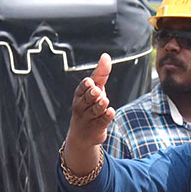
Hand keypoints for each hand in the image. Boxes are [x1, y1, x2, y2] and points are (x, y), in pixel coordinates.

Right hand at [64, 53, 114, 174]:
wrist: (83, 135)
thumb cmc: (89, 106)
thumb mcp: (94, 89)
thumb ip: (101, 74)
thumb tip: (106, 56)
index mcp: (79, 95)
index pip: (81, 89)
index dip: (86, 86)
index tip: (91, 82)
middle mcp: (81, 106)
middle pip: (87, 99)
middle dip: (91, 95)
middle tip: (97, 91)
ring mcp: (88, 118)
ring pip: (94, 110)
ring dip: (99, 105)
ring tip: (104, 100)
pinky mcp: (96, 128)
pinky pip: (101, 122)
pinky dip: (106, 117)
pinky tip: (111, 111)